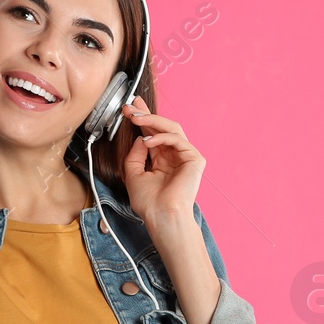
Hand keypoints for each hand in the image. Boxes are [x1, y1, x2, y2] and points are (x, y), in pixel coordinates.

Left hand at [121, 96, 205, 227]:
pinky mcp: (194, 158)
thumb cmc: (149, 202)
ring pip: (171, 128)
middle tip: (131, 106)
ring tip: (135, 117)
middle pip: (162, 127)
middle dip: (146, 114)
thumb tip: (140, 137)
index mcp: (161, 160)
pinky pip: (177, 139)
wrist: (162, 216)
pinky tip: (147, 140)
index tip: (128, 109)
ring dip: (151, 120)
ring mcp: (185, 156)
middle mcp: (174, 156)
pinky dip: (161, 136)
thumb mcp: (133, 173)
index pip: (152, 134)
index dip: (142, 120)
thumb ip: (135, 154)